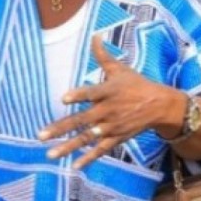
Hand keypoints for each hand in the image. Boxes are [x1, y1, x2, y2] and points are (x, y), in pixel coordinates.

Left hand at [38, 37, 183, 169]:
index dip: (79, 95)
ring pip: (87, 138)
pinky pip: (101, 150)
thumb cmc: (136, 84)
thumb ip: (103, 55)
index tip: (64, 98)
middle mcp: (108, 110)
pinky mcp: (117, 138)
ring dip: (68, 147)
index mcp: (109, 91)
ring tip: (50, 154)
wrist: (159, 105)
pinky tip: (75, 166)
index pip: (91, 93)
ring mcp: (112, 126)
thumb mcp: (120, 69)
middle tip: (41, 135)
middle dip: (61, 128)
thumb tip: (95, 35)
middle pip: (81, 120)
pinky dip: (89, 158)